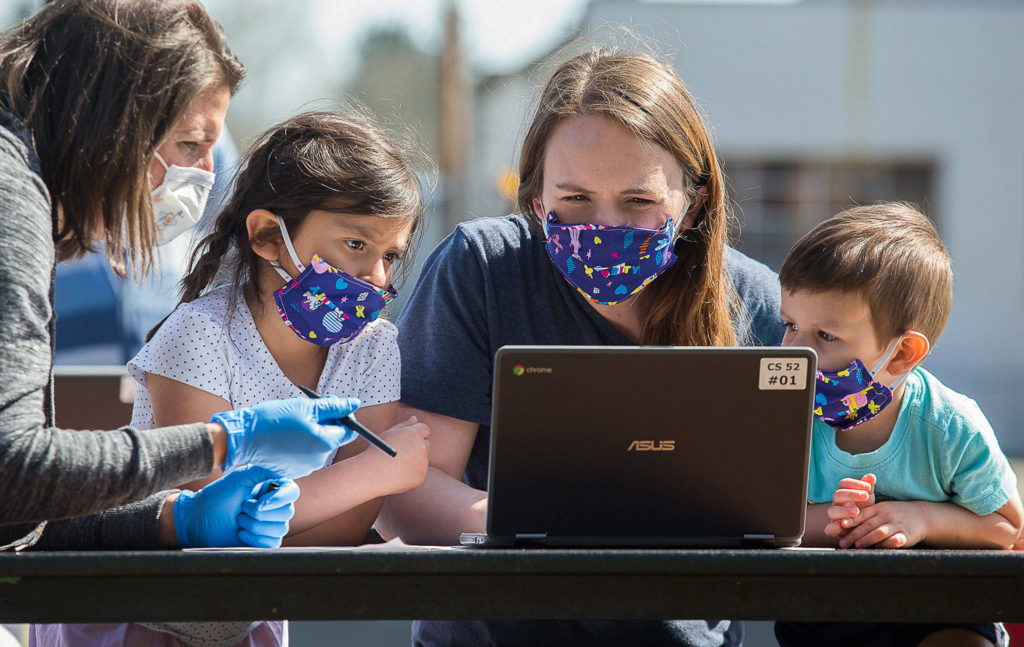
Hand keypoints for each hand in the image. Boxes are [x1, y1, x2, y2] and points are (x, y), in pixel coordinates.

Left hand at [173, 465, 299, 547]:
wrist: (200, 519)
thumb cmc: (218, 496)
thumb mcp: (241, 477)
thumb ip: (264, 470)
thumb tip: (283, 473)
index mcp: (272, 489)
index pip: (292, 492)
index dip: (279, 499)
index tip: (259, 502)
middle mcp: (275, 507)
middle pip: (287, 512)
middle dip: (259, 513)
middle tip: (242, 508)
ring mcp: (271, 525)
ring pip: (279, 529)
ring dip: (254, 525)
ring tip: (239, 520)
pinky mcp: (265, 541)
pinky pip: (272, 543)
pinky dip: (254, 538)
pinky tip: (241, 533)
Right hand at [214, 396, 360, 477]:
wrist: (241, 439)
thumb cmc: (272, 420)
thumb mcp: (305, 407)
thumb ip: (333, 406)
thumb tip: (355, 403)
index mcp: (325, 443)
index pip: (349, 430)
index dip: (343, 415)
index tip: (330, 404)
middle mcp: (319, 459)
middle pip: (333, 437)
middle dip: (326, 421)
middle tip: (310, 406)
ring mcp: (305, 467)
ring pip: (318, 445)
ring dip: (313, 431)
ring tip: (294, 419)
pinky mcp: (292, 470)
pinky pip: (304, 454)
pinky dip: (300, 442)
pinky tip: (285, 433)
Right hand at [364, 417, 430, 494]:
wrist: (370, 474)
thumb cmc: (377, 451)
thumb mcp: (389, 433)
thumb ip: (404, 425)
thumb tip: (414, 419)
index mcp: (414, 434)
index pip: (425, 429)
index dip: (417, 434)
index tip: (410, 439)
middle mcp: (421, 447)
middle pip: (426, 444)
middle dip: (417, 447)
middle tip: (403, 453)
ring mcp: (423, 463)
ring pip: (423, 460)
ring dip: (415, 461)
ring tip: (397, 465)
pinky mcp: (421, 476)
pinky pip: (420, 473)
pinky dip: (412, 474)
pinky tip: (398, 475)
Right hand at [825, 474, 875, 539]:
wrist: (860, 527)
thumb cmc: (863, 509)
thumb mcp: (867, 499)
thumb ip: (868, 488)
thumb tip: (871, 476)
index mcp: (843, 493)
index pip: (844, 483)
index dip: (855, 483)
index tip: (869, 486)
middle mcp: (837, 503)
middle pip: (837, 494)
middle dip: (851, 494)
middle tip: (866, 496)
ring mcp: (834, 516)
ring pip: (832, 511)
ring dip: (844, 510)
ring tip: (857, 511)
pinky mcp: (834, 529)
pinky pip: (829, 528)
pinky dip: (834, 527)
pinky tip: (843, 525)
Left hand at [836, 501, 927, 548]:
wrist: (920, 515)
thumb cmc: (893, 514)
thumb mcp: (880, 510)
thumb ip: (865, 516)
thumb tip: (844, 525)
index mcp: (878, 508)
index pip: (862, 514)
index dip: (851, 520)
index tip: (840, 525)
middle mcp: (886, 515)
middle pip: (868, 525)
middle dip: (854, 534)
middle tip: (843, 542)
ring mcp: (897, 524)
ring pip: (880, 531)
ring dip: (868, 539)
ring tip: (857, 545)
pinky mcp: (906, 534)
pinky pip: (896, 539)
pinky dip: (887, 544)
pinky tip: (879, 547)